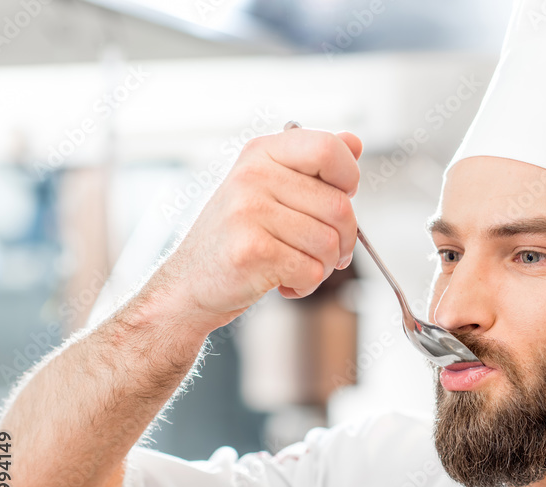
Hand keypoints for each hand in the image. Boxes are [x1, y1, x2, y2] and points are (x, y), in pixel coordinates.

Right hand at [153, 125, 362, 333]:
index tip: (341, 198)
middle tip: (324, 252)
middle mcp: (253, 176)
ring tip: (296, 266)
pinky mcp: (252, 250)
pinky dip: (306, 286)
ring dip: (322, 266)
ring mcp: (249, 211)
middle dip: (343, 240)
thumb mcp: (272, 190)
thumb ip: (315, 166)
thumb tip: (354, 142)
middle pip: (339, 207)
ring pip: (328, 244)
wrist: (191, 282)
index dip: (349, 178)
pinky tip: (283, 281)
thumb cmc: (236, 238)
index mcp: (263, 154)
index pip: (329, 149)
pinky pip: (311, 271)